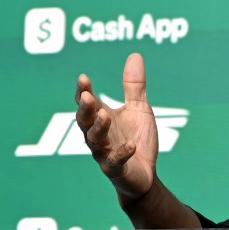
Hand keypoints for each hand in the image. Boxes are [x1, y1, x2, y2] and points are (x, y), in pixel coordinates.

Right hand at [75, 53, 158, 205]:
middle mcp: (98, 135)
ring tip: (104, 115)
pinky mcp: (116, 170)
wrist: (145, 175)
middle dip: (85, 109)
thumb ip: (134, 86)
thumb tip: (135, 55)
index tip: (83, 78)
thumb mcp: (139, 109)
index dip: (83, 92)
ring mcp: (105, 154)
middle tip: (87, 96)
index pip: (87, 103)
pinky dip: (121, 154)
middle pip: (84, 121)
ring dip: (99, 128)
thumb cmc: (137, 139)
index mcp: (101, 118)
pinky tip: (130, 146)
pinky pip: (115, 162)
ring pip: (95, 141)